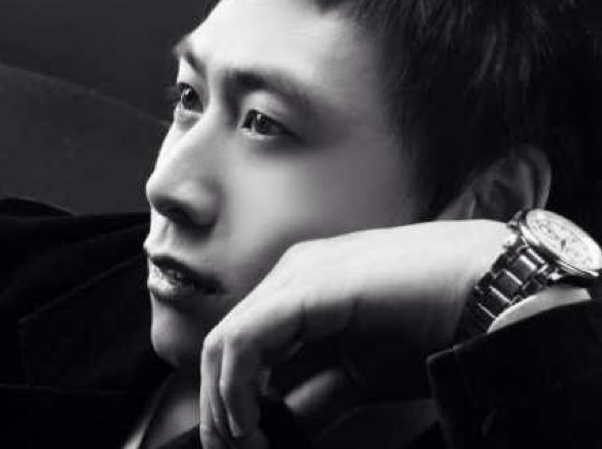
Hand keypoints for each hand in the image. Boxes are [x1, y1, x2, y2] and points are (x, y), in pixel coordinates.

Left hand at [199, 220, 507, 447]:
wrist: (487, 287)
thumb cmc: (435, 324)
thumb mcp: (362, 374)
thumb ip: (318, 395)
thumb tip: (282, 422)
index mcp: (304, 290)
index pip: (245, 347)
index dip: (232, 402)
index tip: (245, 446)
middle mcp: (293, 276)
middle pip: (227, 345)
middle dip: (220, 407)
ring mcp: (298, 276)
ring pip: (226, 342)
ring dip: (222, 402)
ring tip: (242, 444)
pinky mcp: (308, 287)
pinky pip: (246, 339)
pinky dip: (235, 386)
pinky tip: (247, 420)